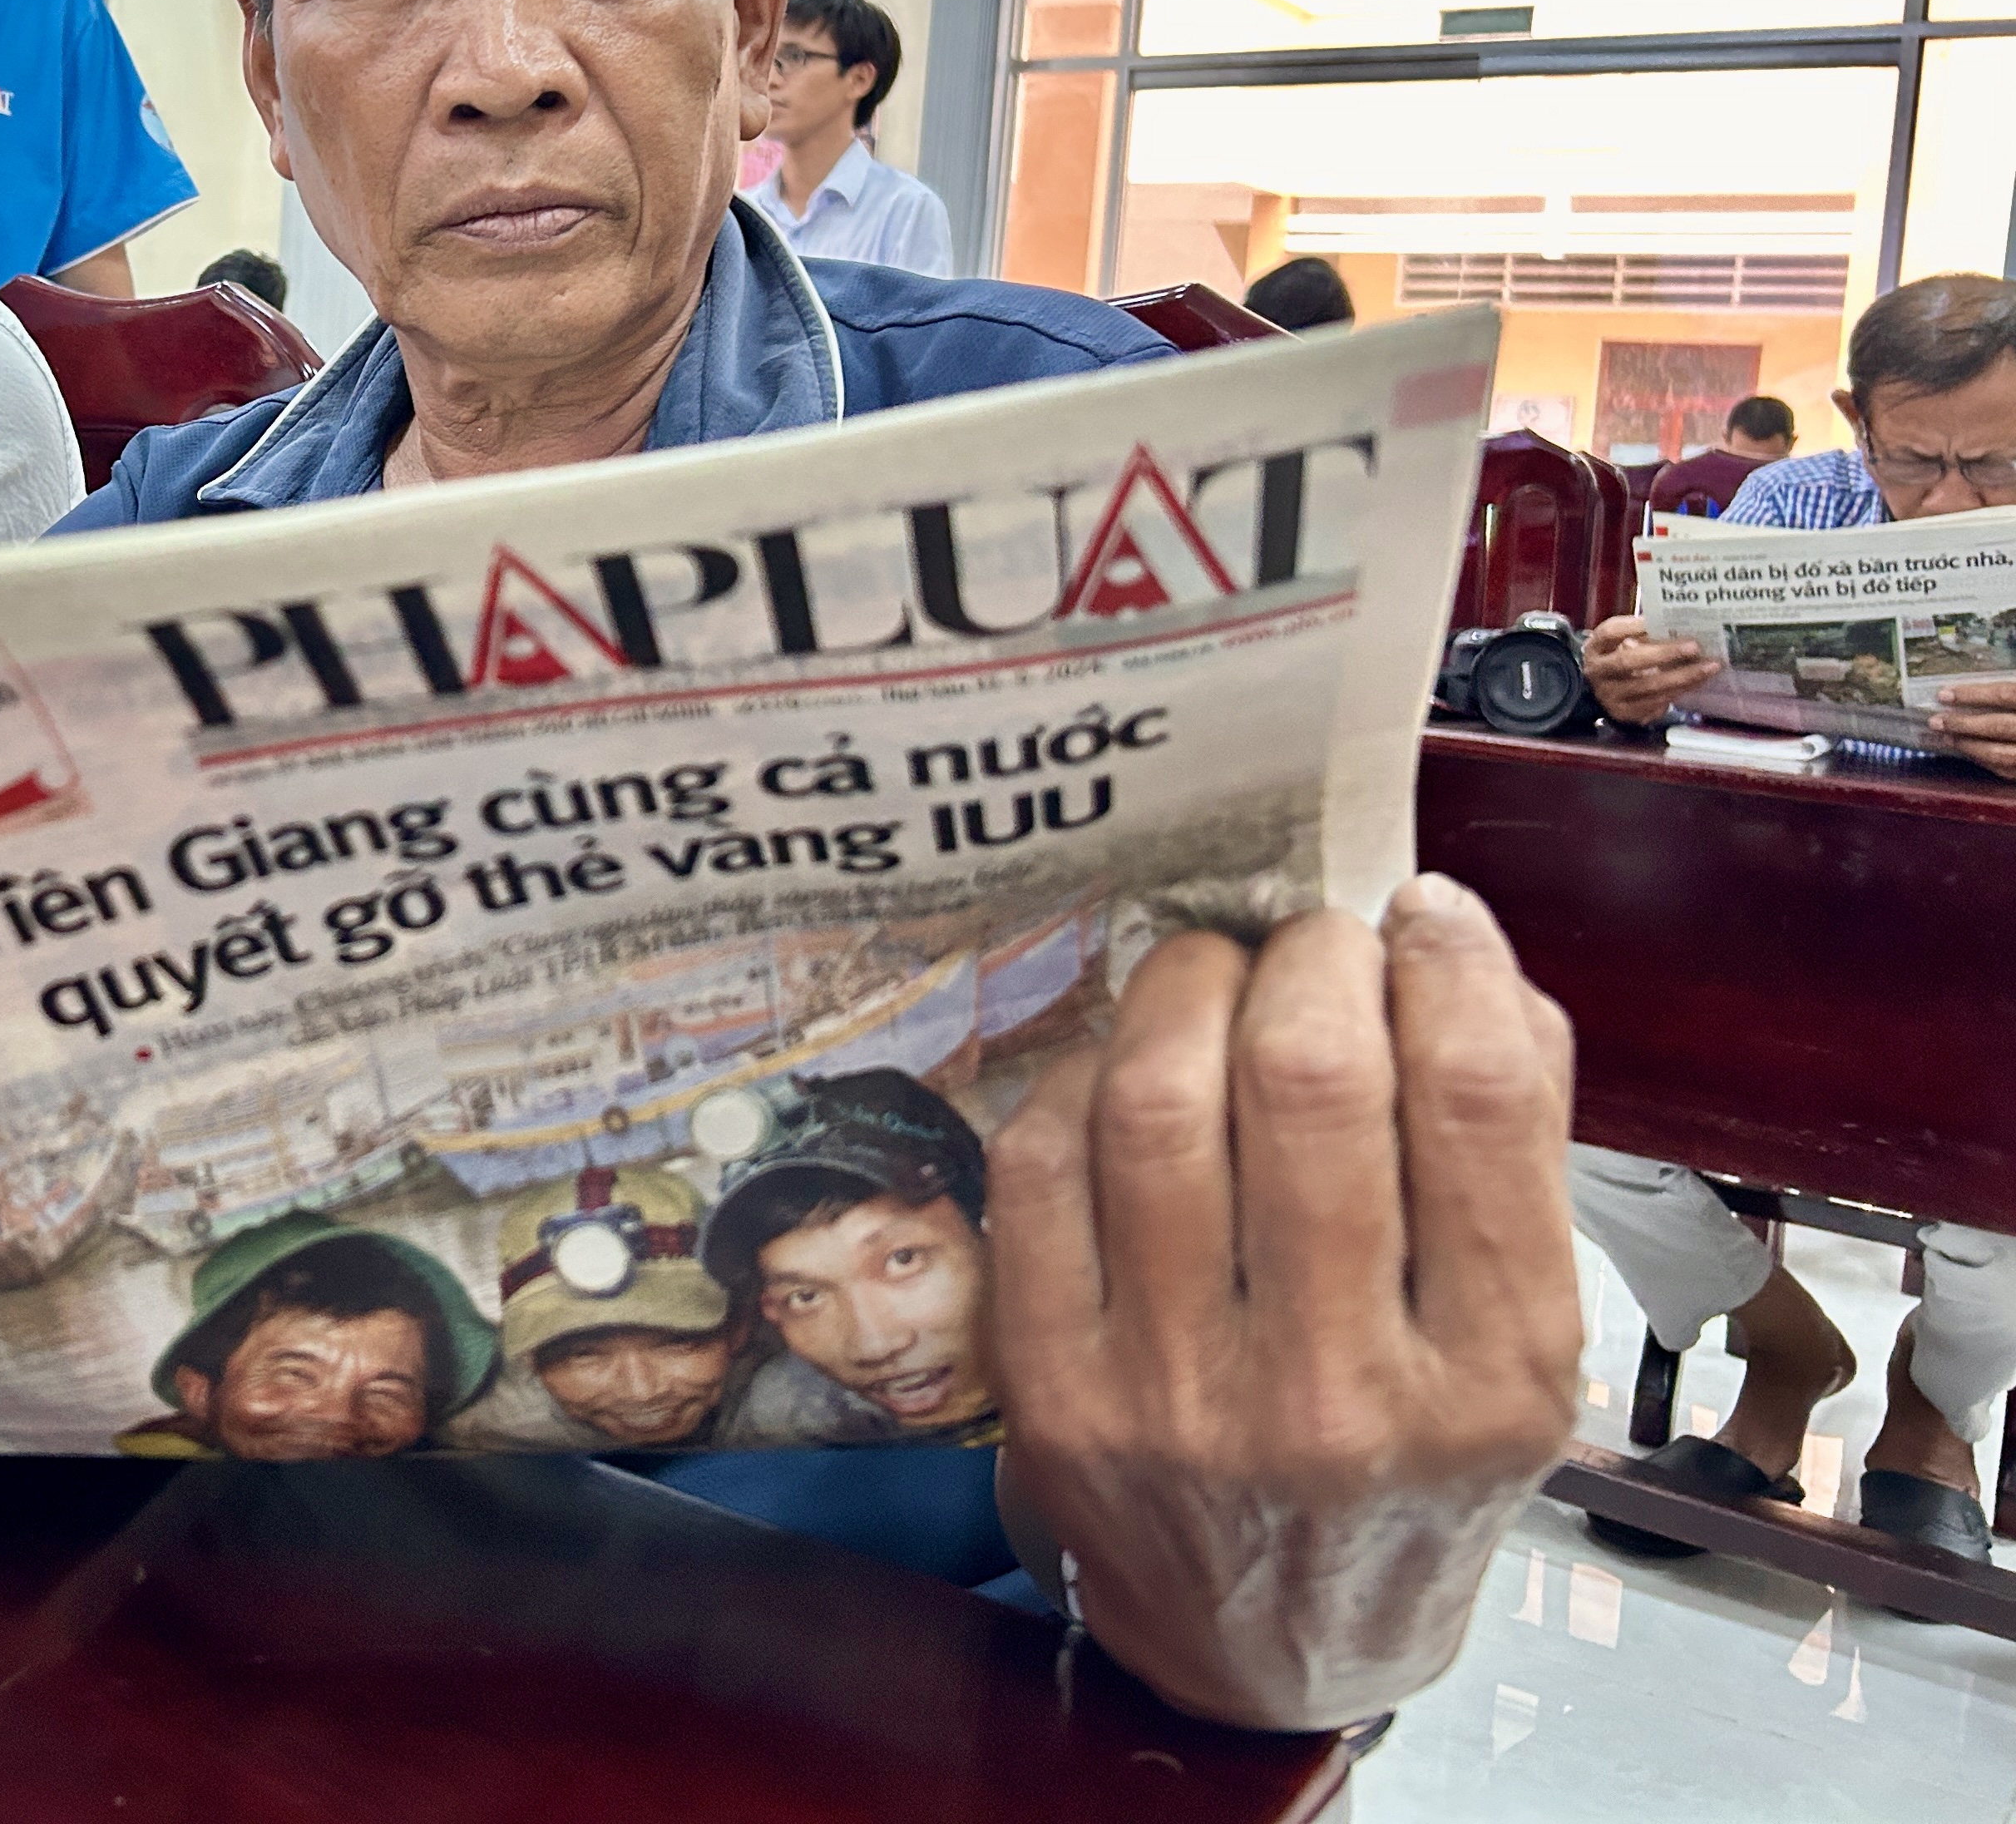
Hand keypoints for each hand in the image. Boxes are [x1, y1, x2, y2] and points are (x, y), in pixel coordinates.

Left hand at [988, 878, 1577, 1731]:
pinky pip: (1043, 1162)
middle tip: (1313, 937)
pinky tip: (1131, 1063)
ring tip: (1220, 969)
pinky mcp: (1054, 1389)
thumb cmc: (1408, 1460)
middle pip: (1309, 1078)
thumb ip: (1516, 1143)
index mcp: (1495, 1375)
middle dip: (1309, 955)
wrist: (1269, 1649)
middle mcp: (1338, 1394)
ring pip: (1159, 1103)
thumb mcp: (1519, 1339)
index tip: (1423, 914)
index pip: (1474, 1099)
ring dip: (1189, 986)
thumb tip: (1458, 951)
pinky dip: (1088, 1073)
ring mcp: (1180, 1395)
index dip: (1447, 962)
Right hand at [1582, 614, 1713, 725]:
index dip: (1633, 626)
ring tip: (1709, 666)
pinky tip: (1698, 681)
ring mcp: (1609, 695)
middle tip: (1694, 647)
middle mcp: (1598, 672)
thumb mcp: (1620, 642)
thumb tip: (1678, 623)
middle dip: (1664, 653)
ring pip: (1647, 686)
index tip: (1659, 618)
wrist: (1602, 691)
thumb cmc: (1619, 658)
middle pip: (1628, 661)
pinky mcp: (1625, 713)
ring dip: (1682, 676)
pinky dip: (1680, 691)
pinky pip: (1656, 703)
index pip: (1610, 633)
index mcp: (1596, 647)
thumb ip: (1640, 633)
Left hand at [1927, 676, 2015, 779]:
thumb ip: (2010, 691)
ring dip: (1968, 746)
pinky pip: (2007, 771)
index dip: (1974, 694)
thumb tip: (1976, 687)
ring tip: (1945, 738)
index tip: (1943, 694)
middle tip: (1934, 721)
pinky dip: (1984, 761)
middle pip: (1999, 726)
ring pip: (2001, 754)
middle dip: (1963, 724)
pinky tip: (1968, 753)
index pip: (2006, 694)